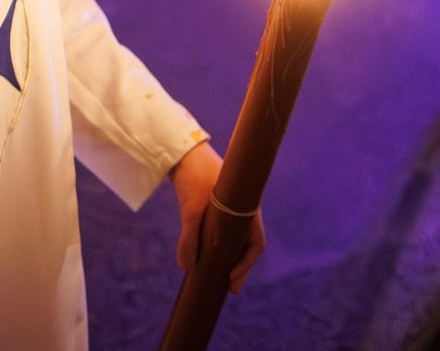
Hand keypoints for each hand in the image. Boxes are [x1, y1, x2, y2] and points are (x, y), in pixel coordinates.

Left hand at [171, 142, 263, 293]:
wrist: (184, 151)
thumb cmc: (195, 176)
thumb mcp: (191, 208)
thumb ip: (189, 237)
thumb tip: (187, 265)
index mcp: (246, 209)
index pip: (255, 243)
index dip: (246, 264)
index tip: (232, 279)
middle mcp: (242, 210)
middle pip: (247, 245)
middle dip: (240, 267)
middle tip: (231, 288)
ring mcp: (230, 209)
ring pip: (234, 239)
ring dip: (229, 258)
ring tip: (219, 278)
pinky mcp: (216, 207)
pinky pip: (222, 232)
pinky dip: (218, 246)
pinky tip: (207, 257)